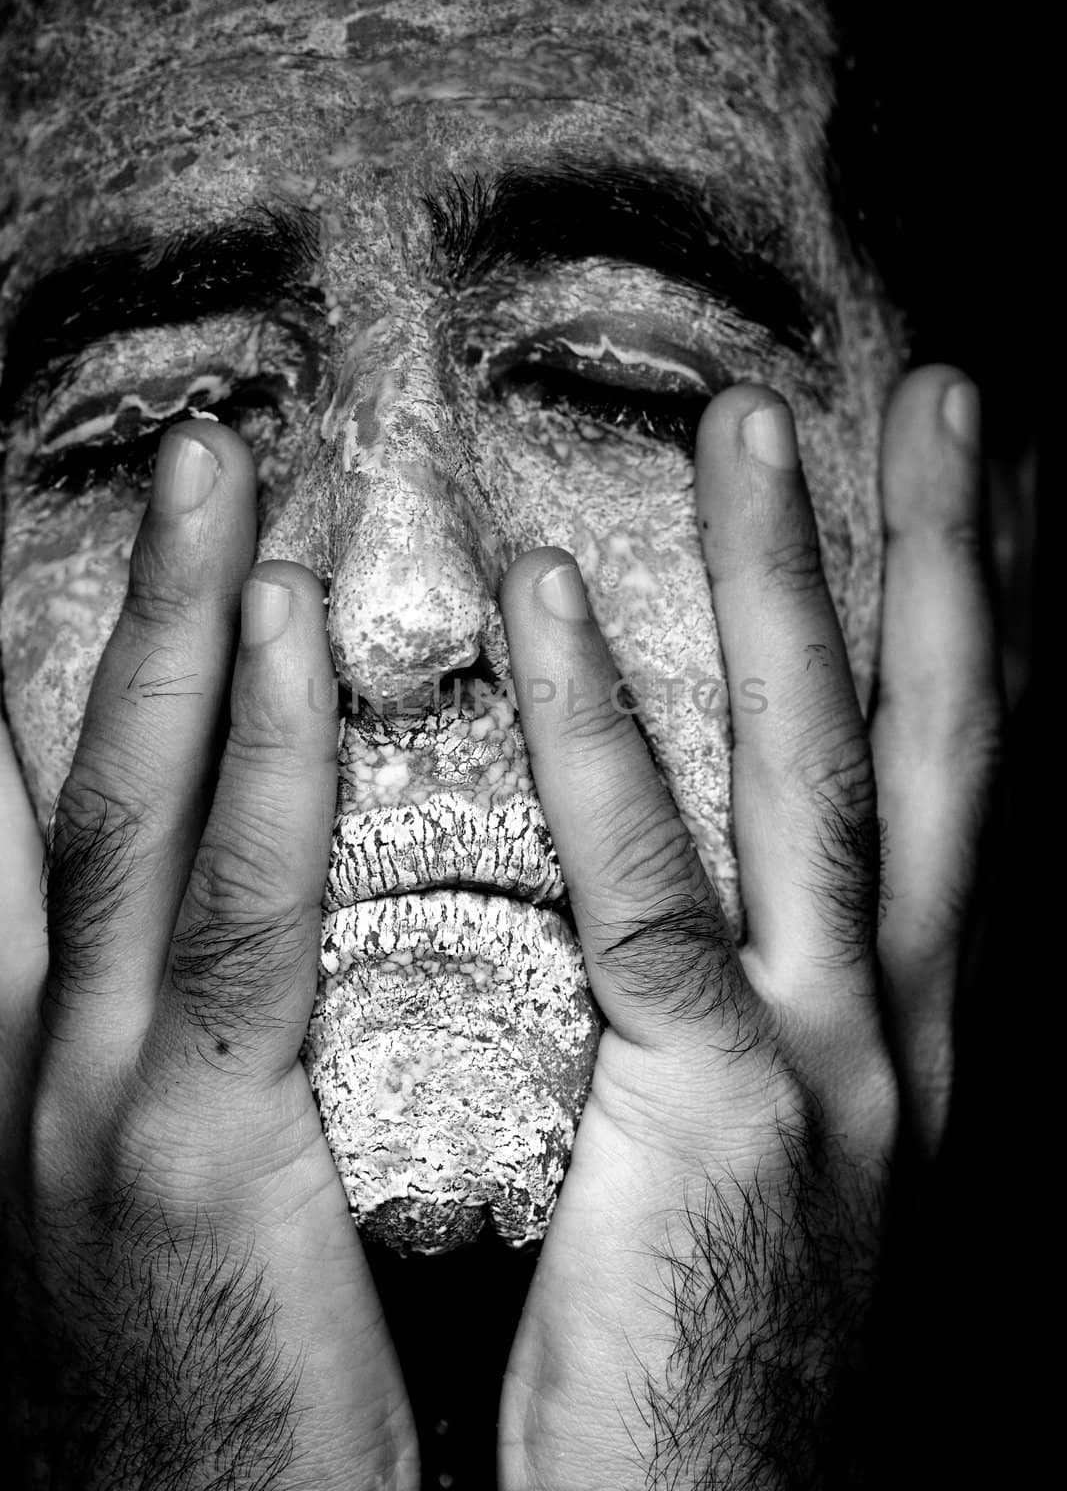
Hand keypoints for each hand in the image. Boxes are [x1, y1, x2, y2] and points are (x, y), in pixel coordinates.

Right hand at [0, 424, 416, 1489]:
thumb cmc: (239, 1383)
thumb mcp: (198, 1187)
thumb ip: (229, 1042)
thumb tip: (284, 928)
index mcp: (58, 1065)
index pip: (51, 834)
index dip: (55, 694)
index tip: (76, 569)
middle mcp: (42, 1063)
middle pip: (78, 779)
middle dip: (114, 612)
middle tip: (182, 463)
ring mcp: (89, 1106)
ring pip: (125, 812)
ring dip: (161, 631)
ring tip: (212, 482)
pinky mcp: (175, 1166)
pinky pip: (231, 922)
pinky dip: (247, 769)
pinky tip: (278, 635)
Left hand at [497, 368, 999, 1489]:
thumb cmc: (698, 1353)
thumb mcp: (762, 1161)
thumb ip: (739, 1016)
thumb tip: (690, 899)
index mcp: (903, 1037)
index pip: (955, 798)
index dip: (982, 644)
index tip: (977, 513)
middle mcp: (901, 1033)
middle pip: (937, 746)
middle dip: (947, 560)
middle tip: (935, 402)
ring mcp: (830, 1073)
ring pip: (820, 774)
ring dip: (793, 584)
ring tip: (753, 429)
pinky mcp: (719, 1122)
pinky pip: (648, 890)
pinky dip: (603, 737)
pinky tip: (549, 603)